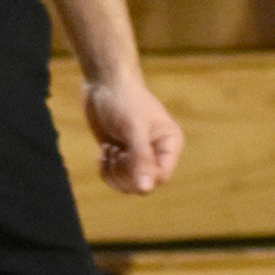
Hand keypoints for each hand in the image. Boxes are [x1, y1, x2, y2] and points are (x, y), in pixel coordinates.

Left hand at [83, 76, 183, 194]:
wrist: (104, 84)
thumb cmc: (124, 100)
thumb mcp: (134, 128)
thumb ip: (141, 158)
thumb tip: (147, 189)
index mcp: (170, 144)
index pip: (162, 176)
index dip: (143, 176)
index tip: (125, 158)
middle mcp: (157, 152)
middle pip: (143, 184)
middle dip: (124, 172)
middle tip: (115, 151)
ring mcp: (138, 156)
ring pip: (127, 185)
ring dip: (113, 170)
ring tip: (109, 148)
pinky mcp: (121, 157)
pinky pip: (114, 178)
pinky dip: (105, 169)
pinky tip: (104, 150)